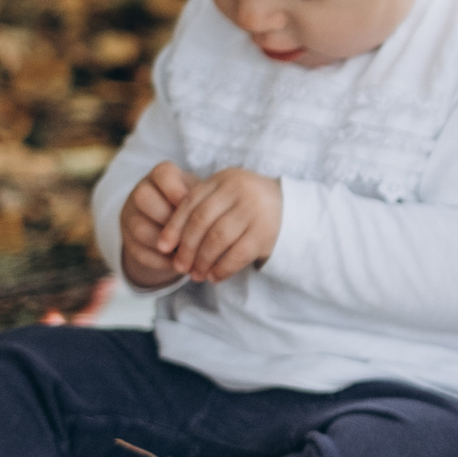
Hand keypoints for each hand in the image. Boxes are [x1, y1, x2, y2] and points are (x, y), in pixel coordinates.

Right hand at [119, 160, 194, 288]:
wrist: (175, 226)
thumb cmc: (198, 206)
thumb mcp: (203, 198)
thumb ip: (206, 202)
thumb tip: (221, 218)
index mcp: (160, 176)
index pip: (162, 173)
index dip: (177, 190)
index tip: (197, 205)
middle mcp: (141, 193)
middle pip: (144, 199)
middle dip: (171, 219)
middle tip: (195, 234)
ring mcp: (130, 217)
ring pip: (141, 228)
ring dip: (168, 244)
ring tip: (192, 254)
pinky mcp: (128, 241)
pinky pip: (140, 252)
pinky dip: (162, 261)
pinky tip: (181, 264)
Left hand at [154, 167, 281, 282]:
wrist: (294, 208)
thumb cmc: (248, 206)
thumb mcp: (226, 196)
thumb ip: (200, 207)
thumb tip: (166, 242)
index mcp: (225, 179)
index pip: (190, 203)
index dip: (173, 227)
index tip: (163, 247)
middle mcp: (240, 191)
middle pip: (201, 222)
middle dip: (186, 247)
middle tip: (179, 266)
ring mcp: (255, 211)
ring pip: (217, 239)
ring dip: (202, 261)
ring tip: (195, 275)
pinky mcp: (266, 233)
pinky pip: (237, 254)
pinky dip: (222, 268)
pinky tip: (214, 277)